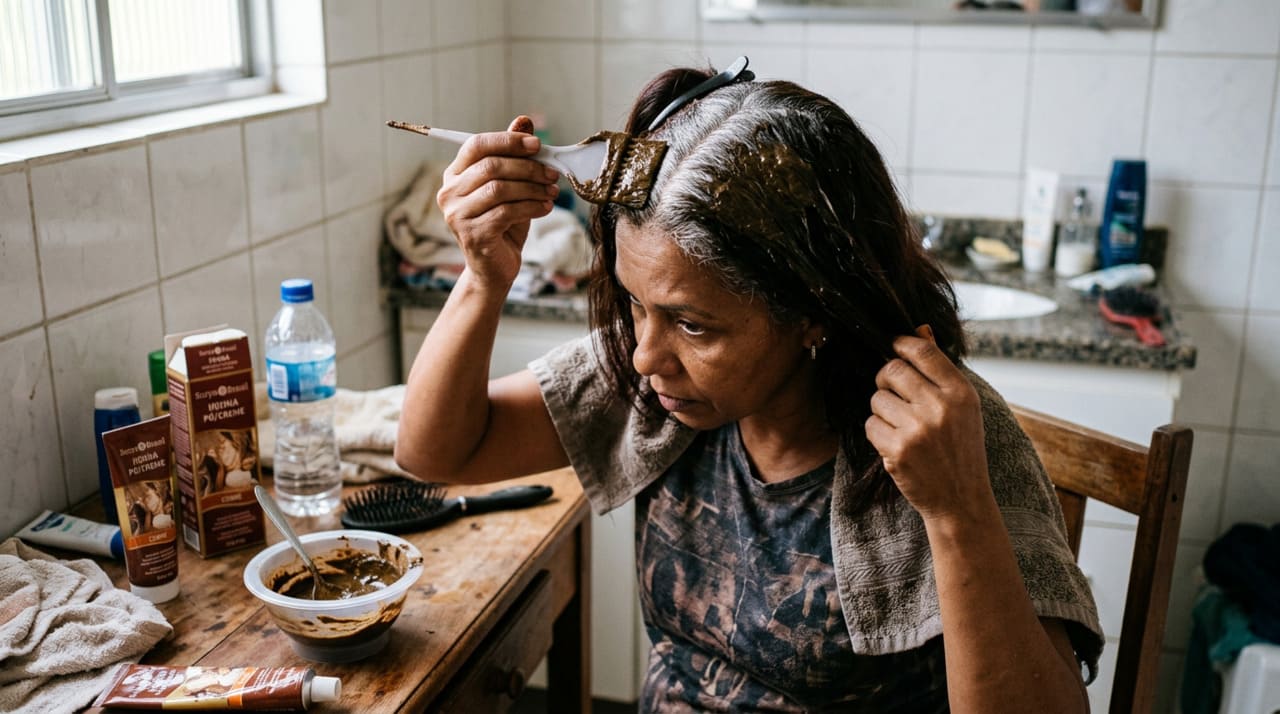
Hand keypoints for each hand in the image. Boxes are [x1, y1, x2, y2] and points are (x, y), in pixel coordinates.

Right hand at [436, 115, 558, 289]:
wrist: (495, 268)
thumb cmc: (503, 224)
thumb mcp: (510, 186)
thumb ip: (513, 155)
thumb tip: (524, 120)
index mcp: (454, 174)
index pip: (476, 145)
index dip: (508, 141)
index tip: (537, 145)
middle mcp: (449, 193)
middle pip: (491, 166)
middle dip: (528, 167)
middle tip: (552, 173)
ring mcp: (457, 215)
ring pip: (499, 189)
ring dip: (532, 188)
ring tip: (552, 192)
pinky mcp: (472, 235)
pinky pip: (506, 212)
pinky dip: (531, 207)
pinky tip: (545, 208)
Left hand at [864, 326, 992, 522]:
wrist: (961, 500)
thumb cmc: (960, 449)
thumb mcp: (962, 407)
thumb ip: (939, 369)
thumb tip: (920, 329)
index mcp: (960, 393)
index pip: (922, 351)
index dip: (901, 343)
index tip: (893, 345)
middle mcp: (939, 407)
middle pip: (891, 370)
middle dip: (885, 379)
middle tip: (893, 393)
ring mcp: (917, 430)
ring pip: (876, 398)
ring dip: (881, 410)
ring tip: (901, 426)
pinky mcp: (897, 451)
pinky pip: (870, 425)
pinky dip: (877, 433)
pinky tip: (896, 444)